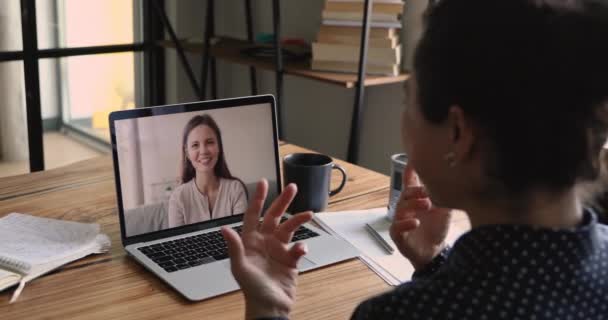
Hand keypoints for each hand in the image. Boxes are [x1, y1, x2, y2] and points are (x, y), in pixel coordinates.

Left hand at [221, 179, 312, 319]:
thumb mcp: (240, 267)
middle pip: (274, 216)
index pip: (253, 214)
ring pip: (289, 228)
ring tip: (308, 214)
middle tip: (292, 187)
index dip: (258, 199)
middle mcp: (265, 242)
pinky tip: (300, 251)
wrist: (269, 308)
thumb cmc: (251, 289)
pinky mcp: (290, 260)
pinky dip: (301, 247)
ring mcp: (278, 250)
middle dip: (283, 201)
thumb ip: (234, 246)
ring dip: (298, 219)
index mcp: (250, 241)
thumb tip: (223, 228)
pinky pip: (298, 248)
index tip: (263, 183)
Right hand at [389, 165, 451, 269]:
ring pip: (400, 209)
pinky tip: (416, 222)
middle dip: (415, 191)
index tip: (412, 161)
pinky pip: (397, 227)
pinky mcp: (398, 235)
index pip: (409, 183)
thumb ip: (445, 196)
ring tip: (426, 204)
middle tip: (428, 193)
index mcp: (415, 200)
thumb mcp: (444, 210)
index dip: (409, 172)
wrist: (434, 251)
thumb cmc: (436, 229)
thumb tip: (455, 181)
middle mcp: (405, 208)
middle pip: (405, 194)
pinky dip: (405, 224)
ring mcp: (400, 221)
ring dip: (413, 204)